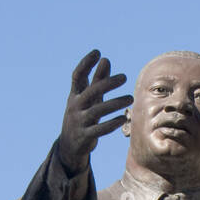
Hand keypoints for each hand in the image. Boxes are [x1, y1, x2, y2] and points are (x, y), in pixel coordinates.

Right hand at [58, 50, 132, 175]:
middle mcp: (74, 107)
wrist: (69, 146)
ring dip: (115, 103)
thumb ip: (96, 81)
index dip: (86, 64)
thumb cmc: (81, 117)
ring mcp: (79, 122)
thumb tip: (105, 59)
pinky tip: (123, 118)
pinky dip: (112, 123)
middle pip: (91, 91)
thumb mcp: (87, 99)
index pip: (77, 76)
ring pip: (98, 111)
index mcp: (74, 95)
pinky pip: (100, 129)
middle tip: (124, 77)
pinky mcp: (85, 137)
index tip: (97, 52)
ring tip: (130, 98)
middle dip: (107, 83)